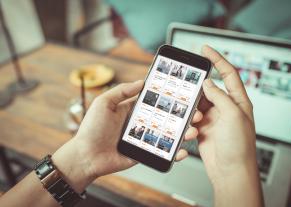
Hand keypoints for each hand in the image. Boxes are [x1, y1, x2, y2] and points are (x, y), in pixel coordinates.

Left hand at [52, 80, 201, 192]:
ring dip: (183, 132)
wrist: (86, 156)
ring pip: (167, 135)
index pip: (155, 101)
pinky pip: (161, 152)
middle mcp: (140, 123)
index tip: (183, 94)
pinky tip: (182, 150)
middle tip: (194, 113)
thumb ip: (122, 90)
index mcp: (132, 109)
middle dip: (182, 115)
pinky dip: (174, 152)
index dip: (168, 98)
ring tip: (193, 129)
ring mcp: (144, 138)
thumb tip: (142, 81)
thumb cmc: (91, 128)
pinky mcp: (144, 153)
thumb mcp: (104, 103)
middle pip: (166, 118)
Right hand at [189, 46, 262, 205]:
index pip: (228, 74)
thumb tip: (208, 83)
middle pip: (209, 88)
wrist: (230, 171)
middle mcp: (226, 108)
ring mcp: (214, 118)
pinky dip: (189, 121)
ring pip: (198, 103)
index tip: (205, 49)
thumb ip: (219, 96)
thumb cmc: (239, 146)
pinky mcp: (204, 128)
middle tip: (188, 88)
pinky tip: (192, 128)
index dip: (217, 59)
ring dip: (192, 108)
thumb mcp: (232, 115)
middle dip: (198, 89)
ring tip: (195, 118)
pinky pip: (192, 117)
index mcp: (238, 101)